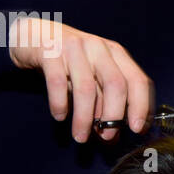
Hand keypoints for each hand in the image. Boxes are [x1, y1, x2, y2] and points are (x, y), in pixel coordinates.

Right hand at [8, 17, 153, 142]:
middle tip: (106, 138)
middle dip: (113, 116)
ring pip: (87, 88)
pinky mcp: (50, 51)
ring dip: (84, 118)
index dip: (141, 106)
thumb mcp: (92, 78)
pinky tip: (60, 116)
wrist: (32, 35)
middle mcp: (99, 48)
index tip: (137, 129)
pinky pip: (57, 82)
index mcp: (116, 54)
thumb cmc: (68, 62)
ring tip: (80, 137)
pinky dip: (60, 103)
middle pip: (116, 84)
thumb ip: (104, 102)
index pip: (138, 80)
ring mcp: (75, 48)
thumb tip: (112, 135)